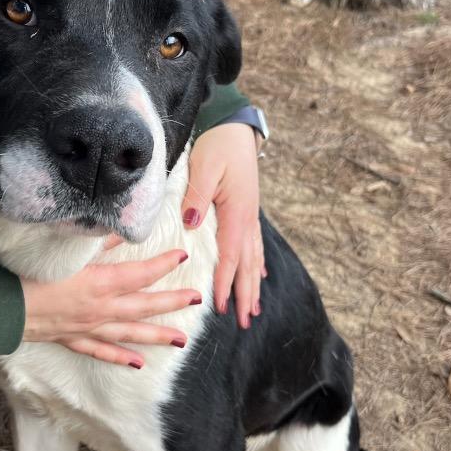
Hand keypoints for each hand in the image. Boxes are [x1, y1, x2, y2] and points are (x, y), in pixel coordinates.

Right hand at [20, 249, 199, 366]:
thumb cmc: (25, 274)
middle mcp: (100, 309)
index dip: (163, 264)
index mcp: (99, 284)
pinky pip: (102, 351)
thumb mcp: (63, 251)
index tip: (183, 255)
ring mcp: (87, 327)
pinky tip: (138, 363)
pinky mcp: (72, 339)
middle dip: (172, 302)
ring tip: (181, 341)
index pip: (141, 273)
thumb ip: (94, 241)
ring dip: (157, 335)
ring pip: (130, 333)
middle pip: (144, 306)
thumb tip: (119, 230)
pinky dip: (121, 357)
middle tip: (196, 299)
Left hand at [181, 123, 263, 328]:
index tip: (220, 307)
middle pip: (247, 265)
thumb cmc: (218, 146)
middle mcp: (247, 219)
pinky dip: (256, 264)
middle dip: (245, 294)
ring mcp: (250, 216)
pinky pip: (254, 244)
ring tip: (253, 308)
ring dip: (253, 284)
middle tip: (245, 321)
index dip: (224, 283)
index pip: (230, 256)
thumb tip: (191, 225)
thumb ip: (196, 198)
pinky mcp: (248, 211)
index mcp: (236, 213)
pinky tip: (259, 275)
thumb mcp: (204, 168)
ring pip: (253, 258)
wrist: (236, 129)